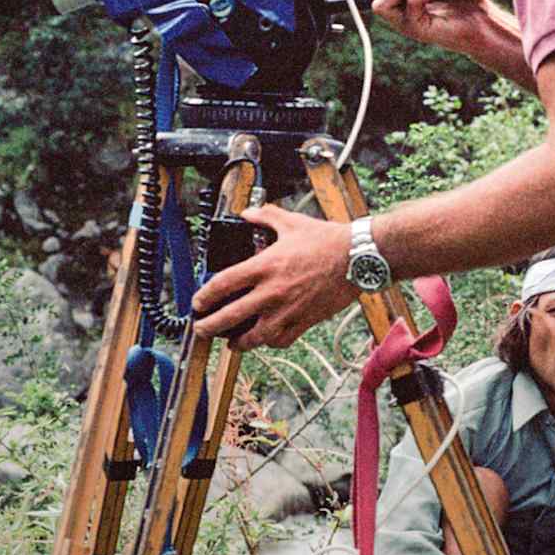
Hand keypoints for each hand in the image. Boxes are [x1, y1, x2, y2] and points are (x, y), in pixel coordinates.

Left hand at [190, 205, 357, 349]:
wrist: (357, 258)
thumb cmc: (327, 240)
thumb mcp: (291, 222)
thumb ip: (265, 216)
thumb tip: (248, 212)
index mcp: (264, 266)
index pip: (222, 285)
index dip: (204, 297)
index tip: (197, 303)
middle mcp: (272, 292)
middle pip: (230, 317)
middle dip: (209, 327)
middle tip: (201, 330)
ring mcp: (288, 310)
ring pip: (254, 337)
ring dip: (238, 342)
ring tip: (231, 342)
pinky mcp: (305, 321)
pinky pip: (282, 340)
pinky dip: (271, 343)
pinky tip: (266, 340)